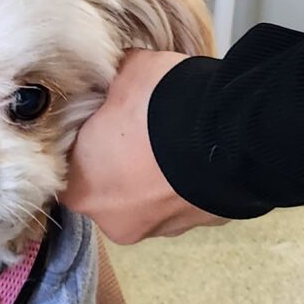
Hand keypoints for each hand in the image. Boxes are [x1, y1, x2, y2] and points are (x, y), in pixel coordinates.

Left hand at [63, 49, 227, 243]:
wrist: (232, 128)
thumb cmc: (159, 105)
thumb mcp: (121, 75)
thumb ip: (105, 87)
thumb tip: (109, 79)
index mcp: (82, 191)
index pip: (70, 169)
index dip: (87, 143)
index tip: (104, 123)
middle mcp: (116, 222)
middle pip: (111, 188)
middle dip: (125, 163)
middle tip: (144, 129)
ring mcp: (163, 229)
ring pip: (152, 198)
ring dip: (159, 176)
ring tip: (176, 140)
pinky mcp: (203, 225)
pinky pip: (188, 199)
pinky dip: (191, 181)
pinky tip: (200, 153)